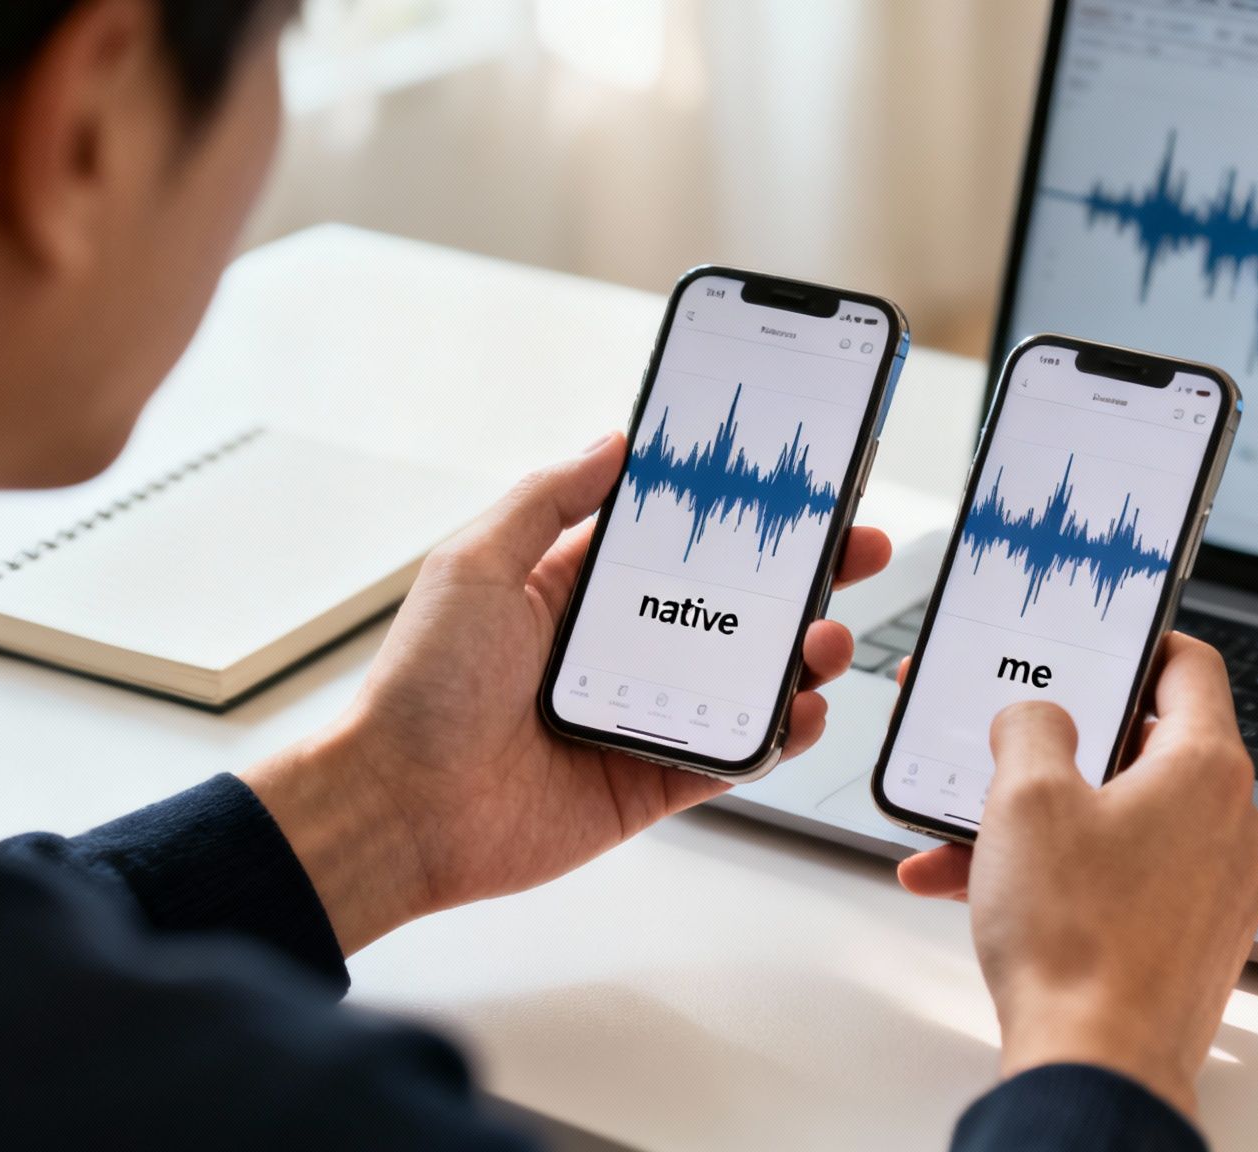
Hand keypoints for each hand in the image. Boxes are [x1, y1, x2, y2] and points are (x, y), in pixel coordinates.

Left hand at [247, 433, 890, 952]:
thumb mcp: (477, 563)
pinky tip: (803, 710)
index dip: (738, 514)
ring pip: (743, 678)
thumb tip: (614, 442)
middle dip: (800, 578)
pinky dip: (776, 734)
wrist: (400, 808)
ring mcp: (639, 715)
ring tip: (827, 639)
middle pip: (730, 605)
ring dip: (799, 655)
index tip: (795, 487)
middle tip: (857, 550)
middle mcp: (614, 650)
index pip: (678, 541)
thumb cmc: (420, 686)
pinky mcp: (650, 781)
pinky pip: (731, 755)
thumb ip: (549, 499)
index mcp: (574, 591)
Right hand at [895, 635, 1257, 1119]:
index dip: (1137, 643)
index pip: (1190, 666)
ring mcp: (1216, 886)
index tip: (1097, 644)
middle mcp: (1229, 823)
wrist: (1097, 1065)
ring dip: (1039, 823)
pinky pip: (1122, 881)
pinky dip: (1060, 876)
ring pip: (1120, 822)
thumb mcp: (1025, 799)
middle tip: (1001, 746)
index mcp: (1206, 768)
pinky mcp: (1191, 939)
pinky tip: (980, 890)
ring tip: (961, 838)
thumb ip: (1030, 727)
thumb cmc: (1076, 941)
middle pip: (1142, 749)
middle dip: (1055, 751)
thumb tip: (1036, 717)